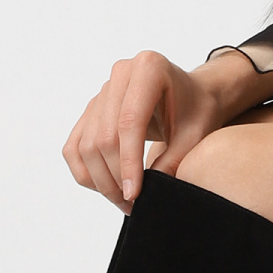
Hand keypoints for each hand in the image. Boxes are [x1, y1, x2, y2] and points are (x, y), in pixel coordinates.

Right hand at [62, 48, 272, 209]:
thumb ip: (174, 160)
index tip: (135, 195)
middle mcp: (120, 74)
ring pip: (86, 144)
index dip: (129, 162)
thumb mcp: (195, 135)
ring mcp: (102, 91)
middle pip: (104, 136)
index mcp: (149, 68)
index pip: (129, 122)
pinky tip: (105, 187)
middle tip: (132, 204)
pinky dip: (84, 171)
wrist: (192, 95)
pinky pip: (74, 145)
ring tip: (123, 200)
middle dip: (115, 177)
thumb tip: (149, 194)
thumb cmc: (198, 110)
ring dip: (100, 180)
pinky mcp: (92, 109)